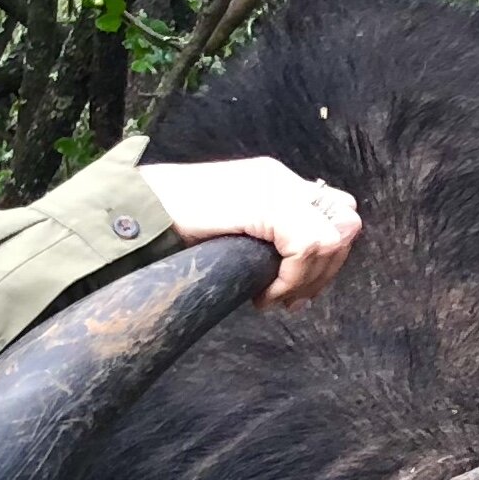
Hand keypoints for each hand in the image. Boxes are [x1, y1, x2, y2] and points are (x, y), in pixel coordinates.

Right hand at [140, 157, 362, 305]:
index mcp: (273, 183)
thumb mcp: (229, 234)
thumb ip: (263, 243)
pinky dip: (291, 280)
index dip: (326, 256)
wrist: (134, 213)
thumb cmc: (167, 231)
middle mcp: (280, 179)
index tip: (296, 290)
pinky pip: (306, 246)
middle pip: (344, 224)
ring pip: (331, 238)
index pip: (334, 212)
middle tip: (288, 300)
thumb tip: (299, 282)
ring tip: (270, 298)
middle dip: (324, 271)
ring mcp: (274, 188)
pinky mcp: (265, 204)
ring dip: (306, 279)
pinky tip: (261, 296)